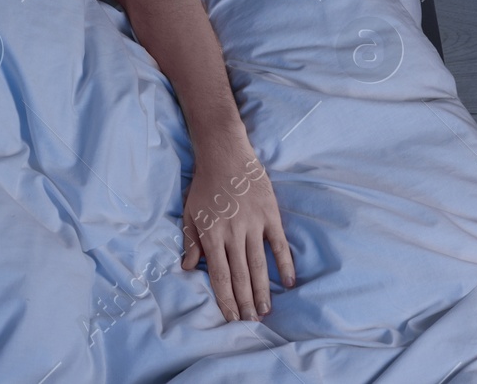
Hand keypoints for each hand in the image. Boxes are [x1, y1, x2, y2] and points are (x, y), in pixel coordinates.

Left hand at [180, 141, 295, 322]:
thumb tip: (187, 268)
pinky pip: (279, 244)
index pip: (218, 275)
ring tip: (265, 311)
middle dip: (244, 302)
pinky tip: (289, 283)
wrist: (224, 154)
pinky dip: (285, 264)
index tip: (230, 317)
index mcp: (211, 235)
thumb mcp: (190, 212)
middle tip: (250, 323)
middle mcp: (232, 233)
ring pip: (259, 265)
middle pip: (240, 275)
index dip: (225, 298)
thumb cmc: (204, 184)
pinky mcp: (270, 215)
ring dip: (263, 290)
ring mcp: (253, 225)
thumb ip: (190, 241)